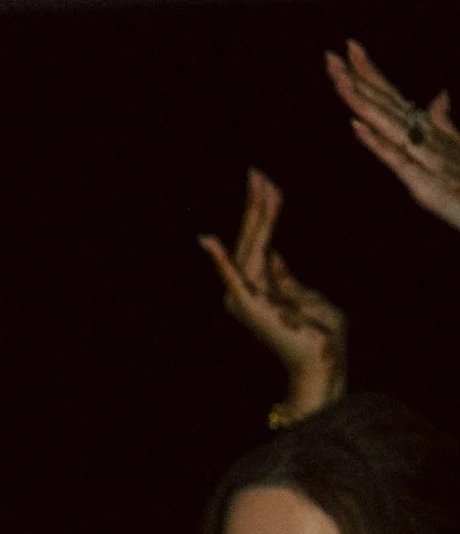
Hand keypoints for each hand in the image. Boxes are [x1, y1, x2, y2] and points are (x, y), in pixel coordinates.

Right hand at [197, 169, 347, 417]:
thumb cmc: (319, 334)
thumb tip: (272, 252)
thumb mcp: (302, 295)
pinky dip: (222, 260)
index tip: (264, 181)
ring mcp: (247, 298)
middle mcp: (245, 292)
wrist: (325, 362)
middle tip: (257, 171)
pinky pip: (236, 277)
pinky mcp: (252, 306)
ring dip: (257, 215)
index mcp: (257, 288)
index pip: (259, 240)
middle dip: (256, 204)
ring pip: (251, 247)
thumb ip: (283, 276)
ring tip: (261, 184)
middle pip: (252, 239)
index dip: (262, 210)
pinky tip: (209, 241)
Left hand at [327, 40, 459, 232]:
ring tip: (340, 79)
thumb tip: (439, 95)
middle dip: (357, 78)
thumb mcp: (457, 148)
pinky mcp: (422, 182)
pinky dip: (377, 142)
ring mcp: (423, 156)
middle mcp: (423, 135)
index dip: (370, 72)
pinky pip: (396, 159)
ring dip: (362, 101)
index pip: (392, 95)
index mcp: (426, 129)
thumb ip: (445, 123)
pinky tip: (357, 126)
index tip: (349, 47)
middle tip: (330, 55)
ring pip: (387, 124)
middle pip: (384, 103)